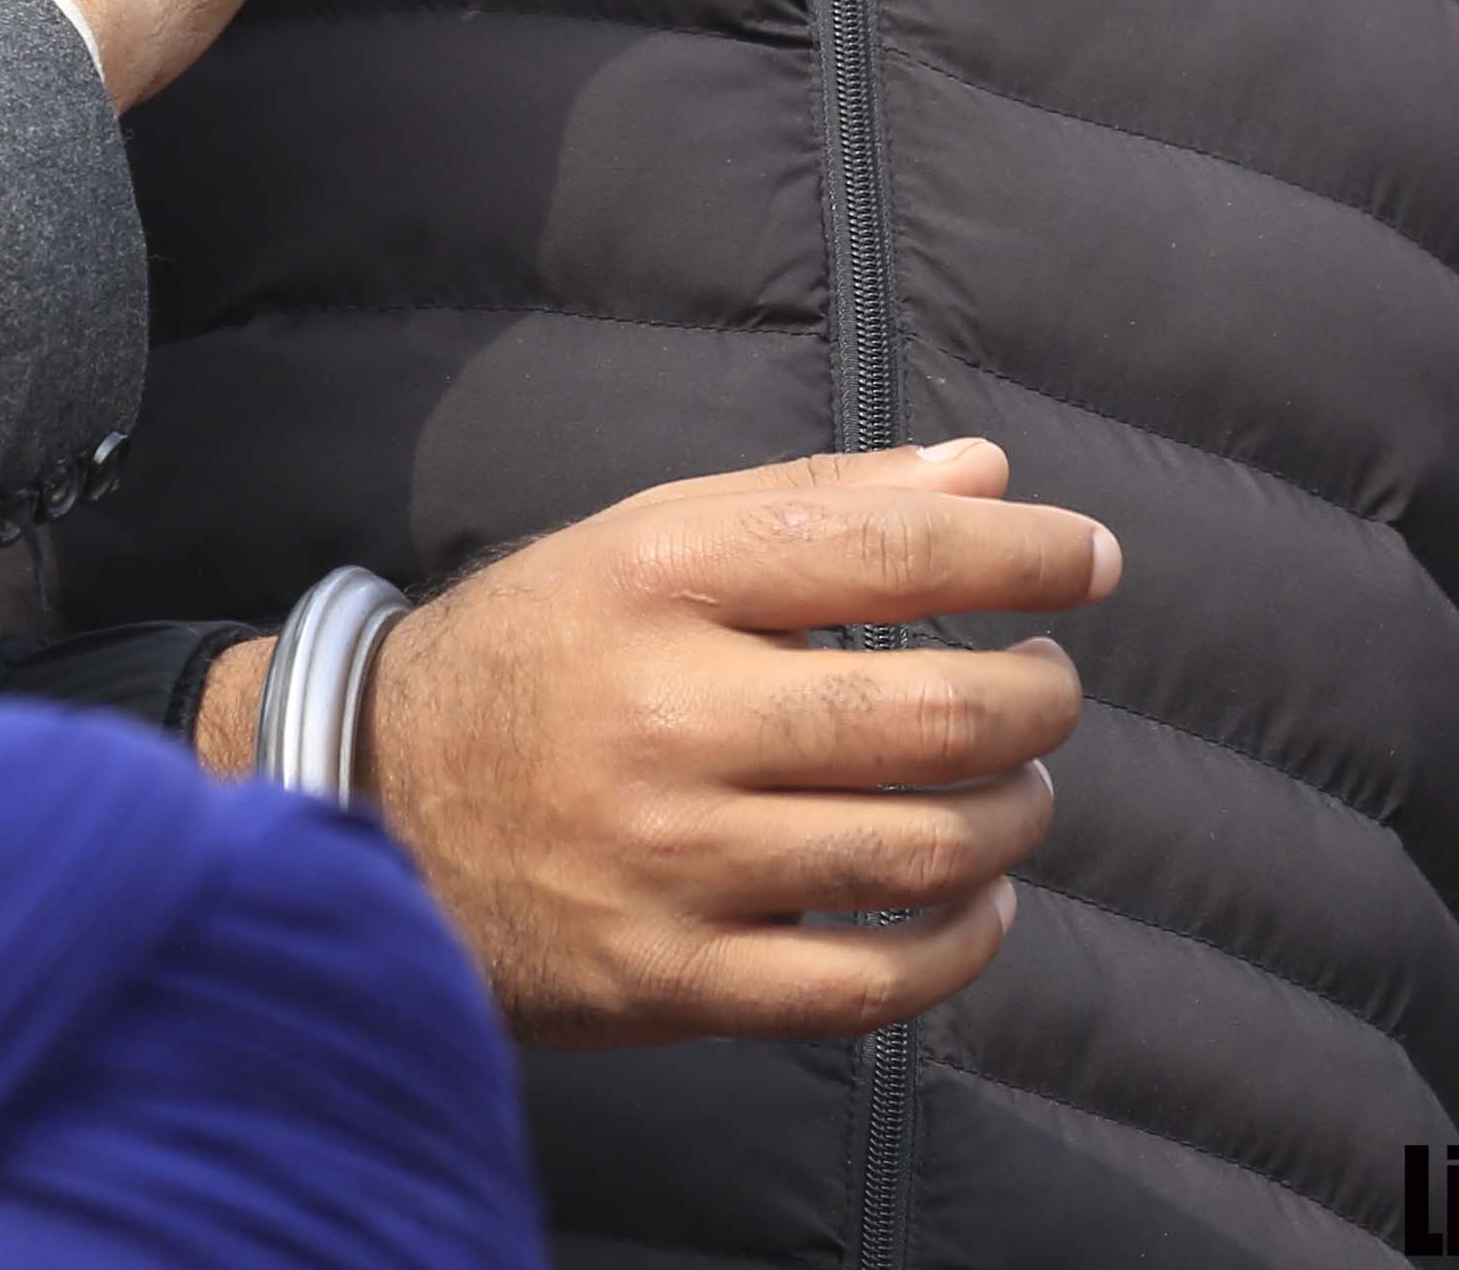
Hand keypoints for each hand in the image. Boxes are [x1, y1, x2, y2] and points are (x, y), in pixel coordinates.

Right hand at [202, 441, 1119, 1046]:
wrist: (369, 807)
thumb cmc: (537, 658)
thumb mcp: (645, 539)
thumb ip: (818, 503)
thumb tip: (988, 477)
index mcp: (659, 577)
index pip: (890, 549)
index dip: (1021, 553)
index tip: (1089, 558)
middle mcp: (667, 713)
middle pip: (931, 713)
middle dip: (1035, 698)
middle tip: (1050, 686)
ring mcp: (670, 858)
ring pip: (922, 850)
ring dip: (1012, 816)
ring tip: (1016, 788)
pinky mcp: (670, 977)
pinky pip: (867, 982)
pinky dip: (959, 945)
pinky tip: (977, 904)